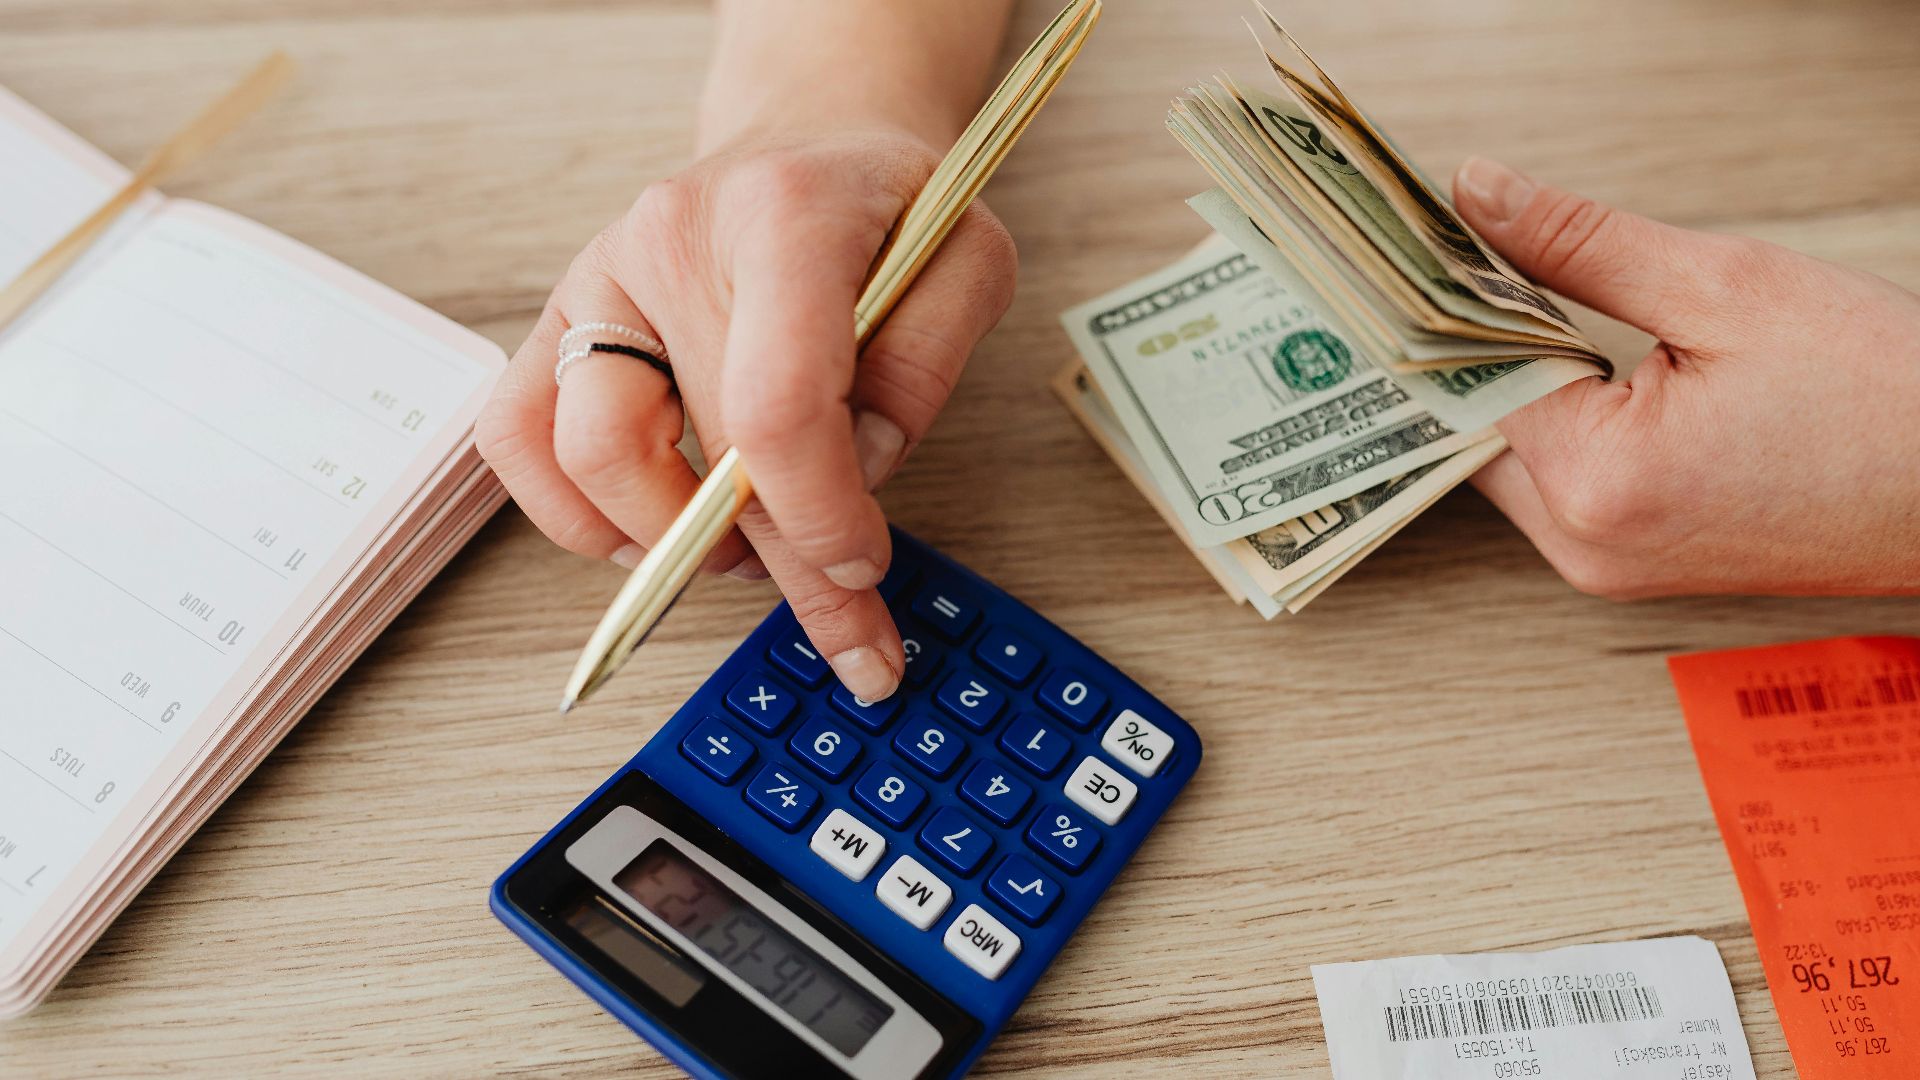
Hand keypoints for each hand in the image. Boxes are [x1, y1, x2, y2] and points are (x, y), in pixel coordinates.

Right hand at [477, 129, 1016, 698]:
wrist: (811, 141)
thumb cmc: (887, 210)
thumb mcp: (967, 264)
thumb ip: (926, 369)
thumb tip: (853, 478)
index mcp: (783, 217)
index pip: (777, 401)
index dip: (819, 515)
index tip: (862, 567)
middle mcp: (669, 241)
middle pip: (701, 451)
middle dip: (783, 564)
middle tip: (847, 626)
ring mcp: (600, 279)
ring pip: (588, 457)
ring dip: (671, 541)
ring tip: (748, 548)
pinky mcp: (560, 319)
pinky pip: (517, 439)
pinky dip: (576, 514)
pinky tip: (654, 529)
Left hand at [1451, 157, 1919, 597]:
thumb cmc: (1884, 393)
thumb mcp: (1726, 287)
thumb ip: (1580, 243)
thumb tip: (1477, 195)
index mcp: (1596, 484)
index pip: (1470, 377)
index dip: (1451, 300)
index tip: (1435, 241)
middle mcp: (1583, 546)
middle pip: (1476, 426)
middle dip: (1477, 342)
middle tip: (1472, 257)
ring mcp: (1606, 567)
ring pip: (1511, 457)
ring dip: (1520, 382)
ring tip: (1533, 300)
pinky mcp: (1631, 565)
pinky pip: (1558, 484)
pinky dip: (1558, 422)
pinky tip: (1580, 362)